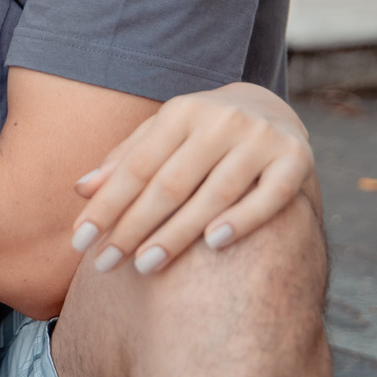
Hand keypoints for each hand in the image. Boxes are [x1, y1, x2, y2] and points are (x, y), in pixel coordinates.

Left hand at [67, 82, 313, 274]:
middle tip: (106, 264)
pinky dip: (243, 219)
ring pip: (215, 193)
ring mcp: (261, 138)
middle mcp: (221, 120)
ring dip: (178, 233)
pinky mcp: (296, 158)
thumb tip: (80, 190)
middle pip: (170, 183)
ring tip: (146, 266)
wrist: (271, 110)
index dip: (106, 205)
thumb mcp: (162, 136)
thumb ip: (125, 161)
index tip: (80, 242)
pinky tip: (214, 244)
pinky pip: (270, 196)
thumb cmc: (200, 135)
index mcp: (182, 112)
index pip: (136, 166)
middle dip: (134, 227)